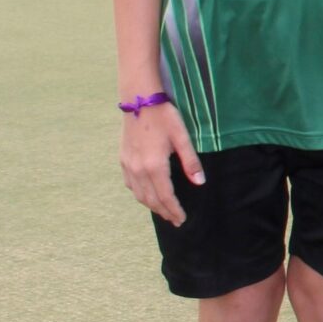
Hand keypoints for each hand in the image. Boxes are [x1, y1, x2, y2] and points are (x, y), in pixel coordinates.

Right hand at [120, 100, 202, 226]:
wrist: (139, 101)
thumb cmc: (164, 117)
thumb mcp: (182, 137)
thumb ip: (191, 162)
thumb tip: (199, 182)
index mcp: (154, 166)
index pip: (165, 196)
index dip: (174, 210)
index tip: (182, 220)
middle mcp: (138, 170)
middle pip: (151, 199)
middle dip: (164, 212)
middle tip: (175, 220)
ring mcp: (128, 165)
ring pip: (139, 194)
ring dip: (151, 205)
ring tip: (164, 211)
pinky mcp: (123, 159)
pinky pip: (130, 184)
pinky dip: (140, 194)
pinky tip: (148, 194)